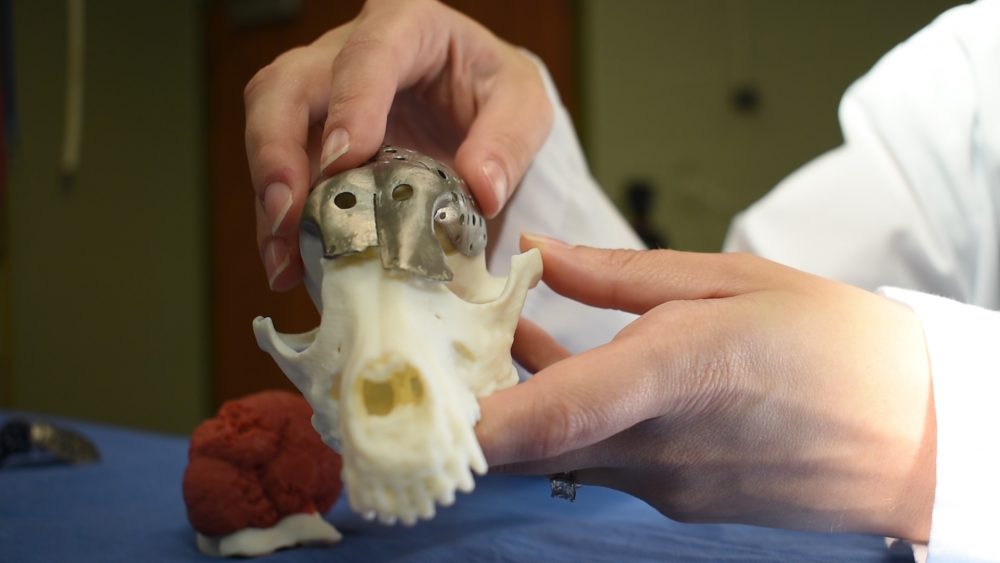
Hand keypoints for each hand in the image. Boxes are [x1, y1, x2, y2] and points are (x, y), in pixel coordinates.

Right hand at [244, 0, 552, 289]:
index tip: (345, 158)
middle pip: (286, 85)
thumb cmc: (495, 92)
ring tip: (282, 258)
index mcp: (408, 26)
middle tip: (288, 212)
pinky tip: (289, 266)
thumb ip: (508, 141)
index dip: (351, 102)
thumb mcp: (524, 105)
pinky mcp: (310, 141)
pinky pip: (281, 176)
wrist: (476, 106)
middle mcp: (347, 54)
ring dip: (269, 198)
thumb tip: (481, 189)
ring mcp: (321, 97)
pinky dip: (281, 224)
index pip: (369, 52)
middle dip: (277, 150)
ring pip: (269, 129)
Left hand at [477, 235, 935, 541]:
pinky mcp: (675, 500)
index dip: (471, 423)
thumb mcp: (728, 280)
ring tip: (510, 330)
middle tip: (440, 343)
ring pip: (558, 453)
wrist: (910, 434)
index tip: (414, 407)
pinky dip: (572, 422)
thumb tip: (540, 258)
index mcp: (673, 375)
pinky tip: (578, 370)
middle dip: (473, 402)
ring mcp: (664, 485)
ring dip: (524, 404)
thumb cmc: (831, 343)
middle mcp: (655, 446)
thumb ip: (619, 277)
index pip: (548, 417)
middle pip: (527, 445)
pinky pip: (598, 462)